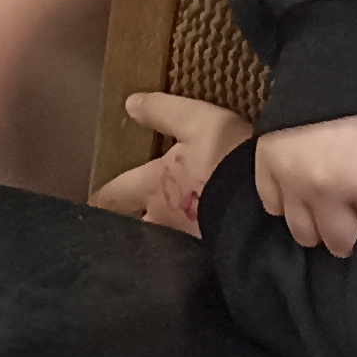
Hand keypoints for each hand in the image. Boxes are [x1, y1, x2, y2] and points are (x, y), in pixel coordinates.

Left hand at [94, 92, 250, 238]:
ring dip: (159, 239)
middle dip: (129, 226)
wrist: (262, 204)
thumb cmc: (226, 158)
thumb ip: (164, 112)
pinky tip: (199, 242)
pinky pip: (192, 251)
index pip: (116, 194)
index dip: (104, 197)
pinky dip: (190, 248)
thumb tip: (130, 104)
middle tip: (125, 225)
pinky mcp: (212, 251)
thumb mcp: (197, 122)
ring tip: (162, 237)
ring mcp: (187, 239)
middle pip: (136, 227)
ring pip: (163, 242)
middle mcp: (163, 218)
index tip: (94, 202)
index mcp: (153, 186)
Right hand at [254, 112, 356, 257]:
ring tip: (335, 195)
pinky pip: (273, 206)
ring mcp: (290, 180)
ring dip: (323, 222)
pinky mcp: (266, 163)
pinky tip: (307, 183)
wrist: (345, 48)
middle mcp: (325, 192)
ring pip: (304, 234)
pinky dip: (290, 201)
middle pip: (342, 242)